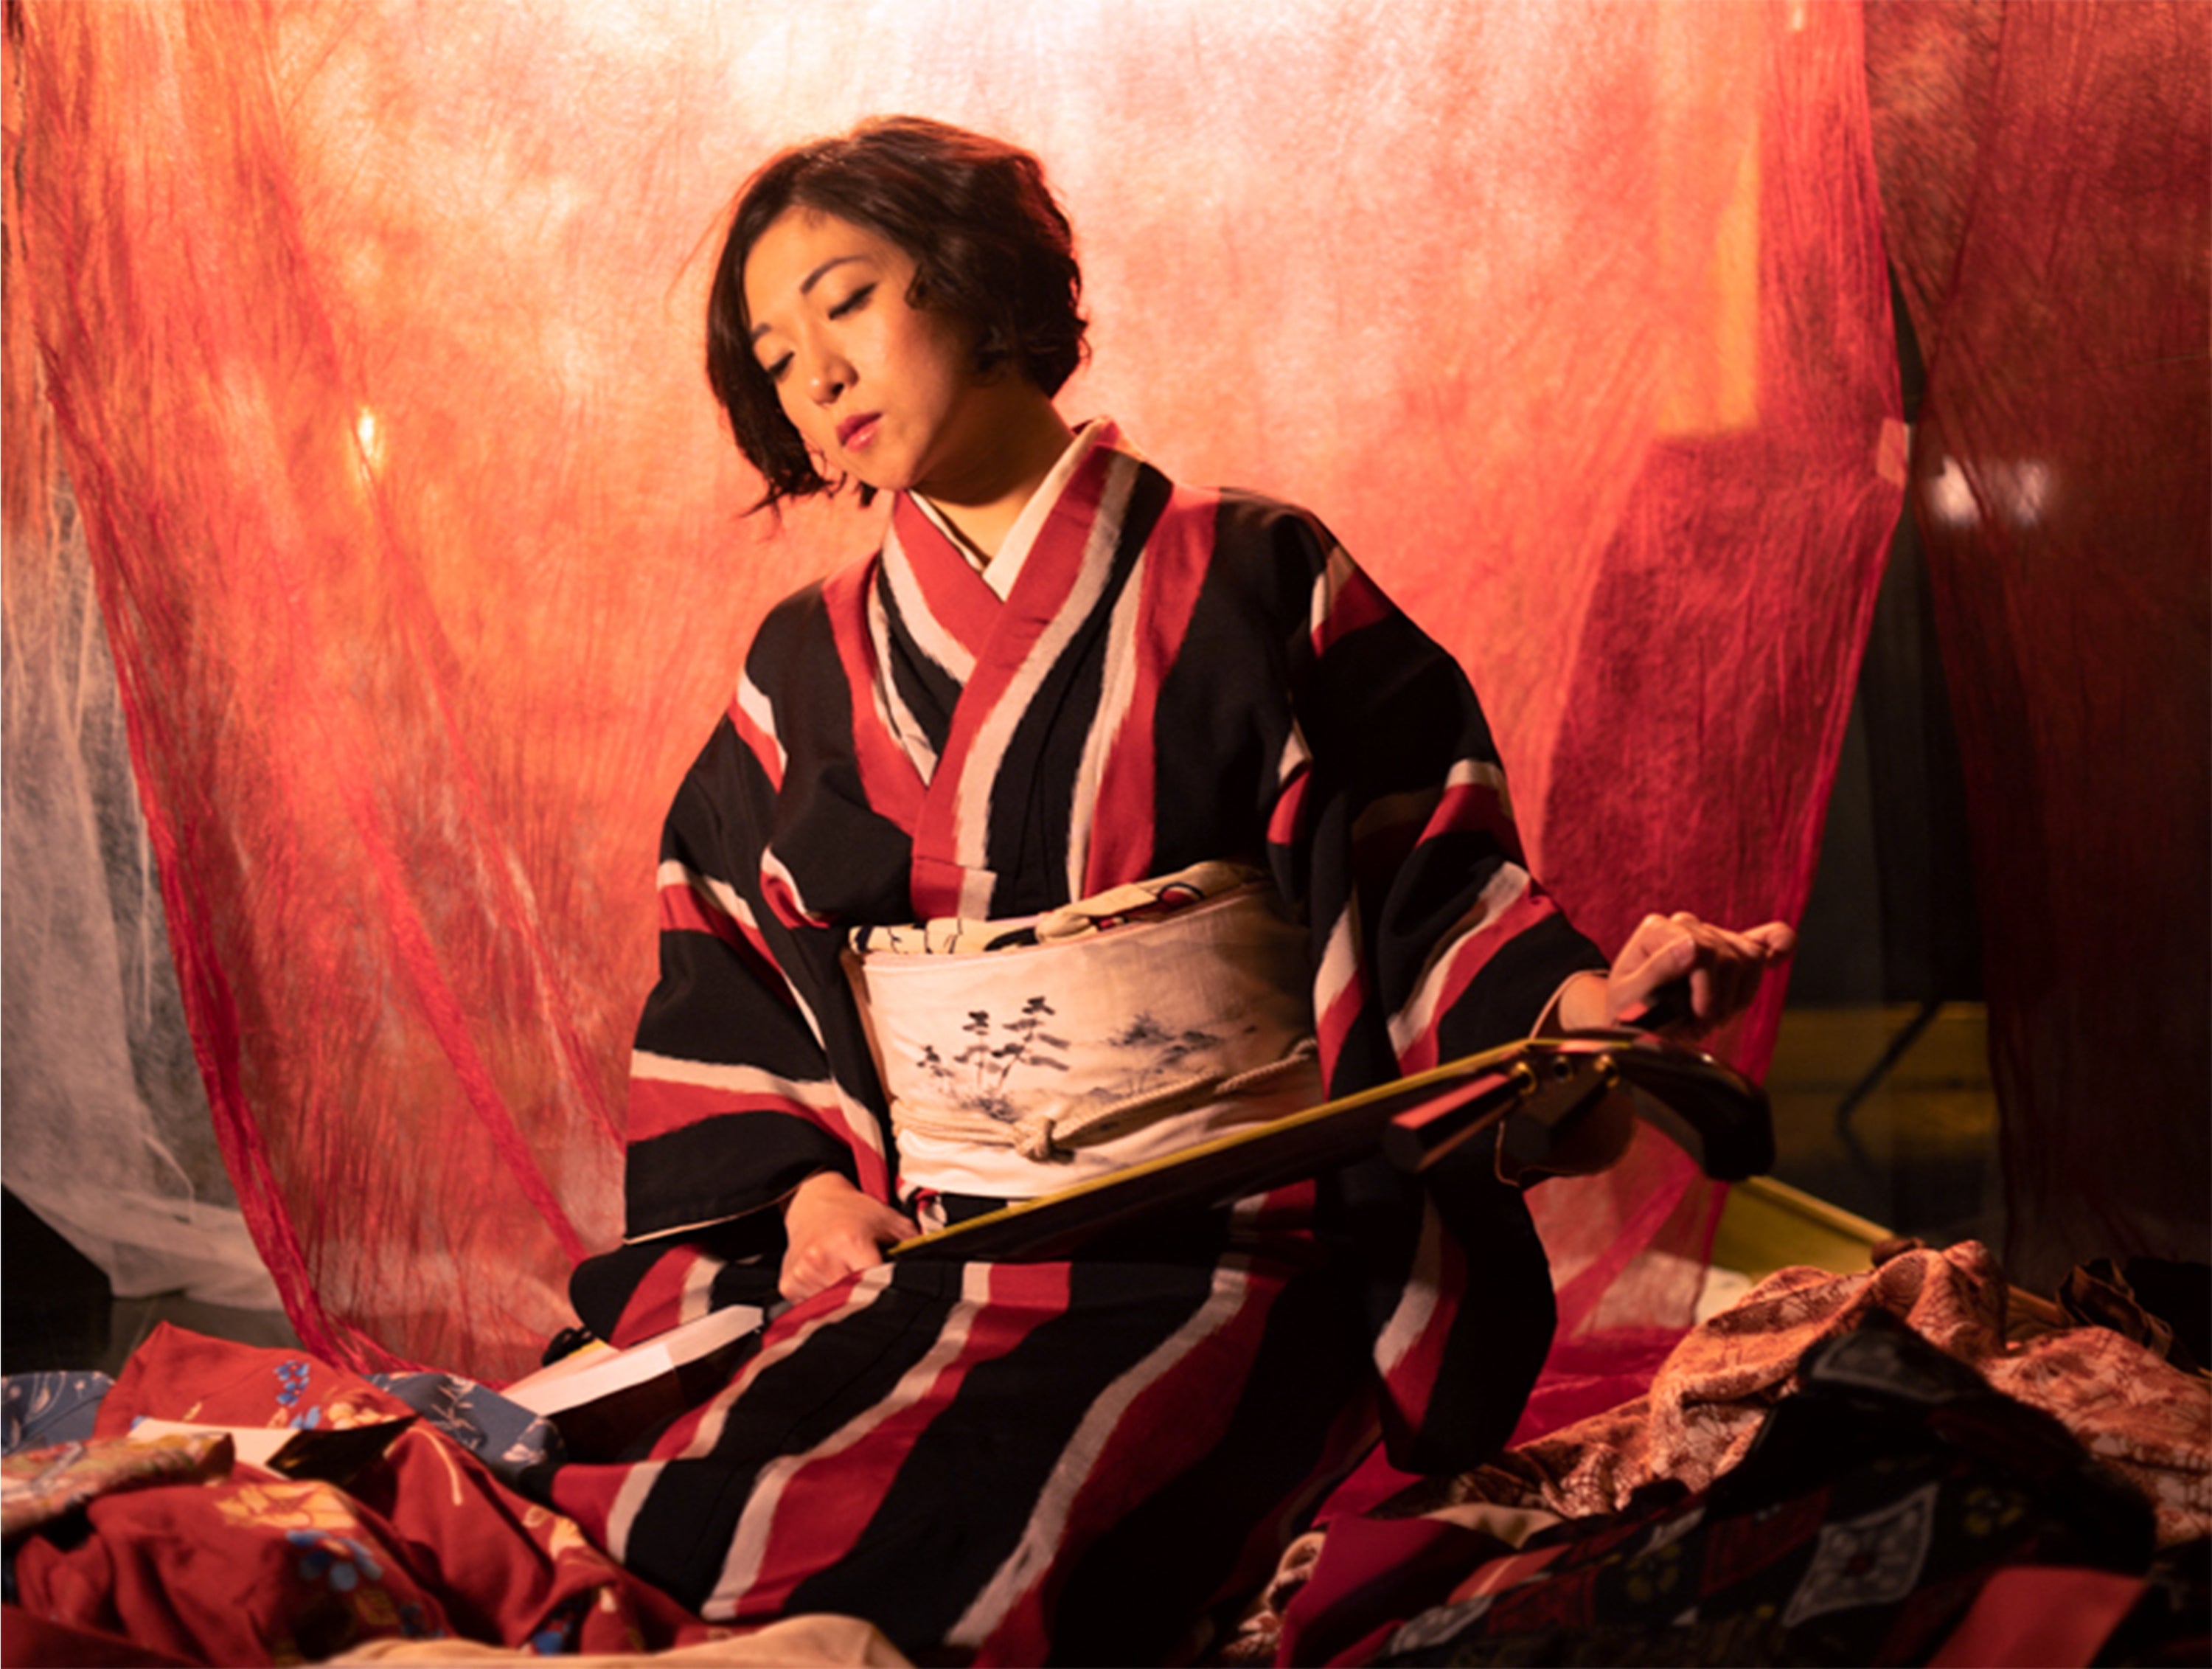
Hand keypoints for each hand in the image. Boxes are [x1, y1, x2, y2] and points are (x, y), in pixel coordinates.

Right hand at [779, 1171, 917, 1302]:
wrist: (812, 1202)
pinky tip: (831, 1285)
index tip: (896, 1296)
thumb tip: (937, 1268)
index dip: (888, 1291)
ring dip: (844, 1303)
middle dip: (866, 1300)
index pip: (875, 1281)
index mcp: (849, 1241)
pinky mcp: (788, 1285)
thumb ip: (913, 1244)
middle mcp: (822, 1258)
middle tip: (875, 1294)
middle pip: (853, 1299)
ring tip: (850, 1283)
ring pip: (832, 1307)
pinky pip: (812, 1307)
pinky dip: (824, 1303)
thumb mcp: (889, 1220)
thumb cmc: (851, 1212)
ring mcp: (803, 1274)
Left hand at [1560, 912, 1795, 1034]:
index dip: (1706, 993)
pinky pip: (1763, 939)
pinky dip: (1777, 945)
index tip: (1694, 1019)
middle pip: (1729, 957)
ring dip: (1738, 997)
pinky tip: (1780, 954)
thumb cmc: (1627, 1011)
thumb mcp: (1629, 997)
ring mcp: (1709, 935)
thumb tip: (1691, 946)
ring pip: (1750, 957)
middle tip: (1701, 1025)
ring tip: (1713, 1017)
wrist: (1632, 1020)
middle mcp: (1684, 925)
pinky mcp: (1729, 949)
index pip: (1703, 950)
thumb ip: (1656, 970)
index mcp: (1657, 930)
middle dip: (1721, 1000)